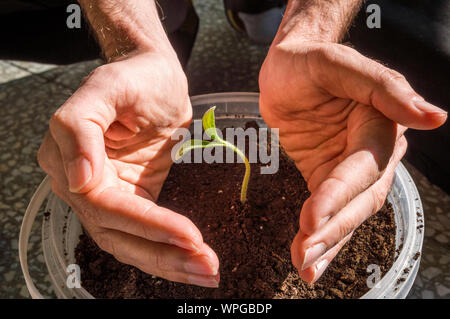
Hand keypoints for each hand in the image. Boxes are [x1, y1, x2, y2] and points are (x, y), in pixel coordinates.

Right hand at [38, 51, 219, 287]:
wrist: (156, 79)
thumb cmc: (135, 77)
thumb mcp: (107, 88)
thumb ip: (79, 126)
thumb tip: (78, 181)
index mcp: (68, 158)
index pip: (105, 205)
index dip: (147, 225)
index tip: (189, 235)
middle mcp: (83, 185)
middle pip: (119, 234)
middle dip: (164, 254)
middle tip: (207, 267)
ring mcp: (109, 195)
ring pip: (132, 243)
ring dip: (170, 262)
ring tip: (208, 272)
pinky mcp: (132, 198)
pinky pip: (146, 234)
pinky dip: (169, 251)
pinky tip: (194, 262)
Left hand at [259, 40, 446, 282]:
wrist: (286, 72)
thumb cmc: (310, 64)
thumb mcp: (338, 65)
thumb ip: (383, 88)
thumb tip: (433, 117)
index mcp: (378, 126)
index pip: (363, 169)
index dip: (339, 195)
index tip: (312, 217)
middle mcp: (370, 153)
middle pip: (359, 200)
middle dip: (333, 228)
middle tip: (307, 253)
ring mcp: (348, 169)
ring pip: (347, 214)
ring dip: (328, 242)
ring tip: (306, 266)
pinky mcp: (327, 178)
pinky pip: (330, 212)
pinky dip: (321, 236)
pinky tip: (310, 258)